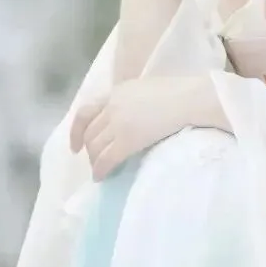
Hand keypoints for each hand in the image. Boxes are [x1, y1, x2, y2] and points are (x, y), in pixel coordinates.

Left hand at [70, 76, 193, 179]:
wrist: (190, 99)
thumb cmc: (178, 92)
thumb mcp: (146, 89)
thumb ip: (131, 101)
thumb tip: (128, 117)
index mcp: (117, 92)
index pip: (86, 111)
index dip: (76, 130)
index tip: (76, 145)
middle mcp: (112, 106)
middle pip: (89, 133)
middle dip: (89, 150)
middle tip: (95, 161)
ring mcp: (118, 123)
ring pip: (95, 147)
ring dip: (95, 162)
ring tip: (100, 171)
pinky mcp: (127, 140)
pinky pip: (106, 159)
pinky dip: (101, 170)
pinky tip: (102, 177)